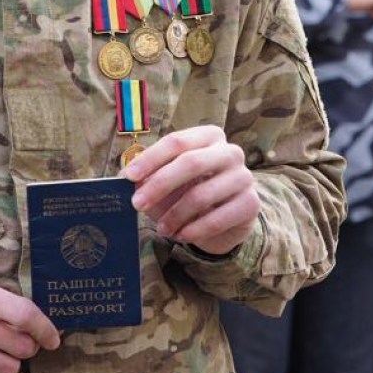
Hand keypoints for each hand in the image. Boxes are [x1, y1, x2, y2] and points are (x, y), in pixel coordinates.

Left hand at [124, 125, 259, 255]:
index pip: (176, 142)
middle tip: (136, 204)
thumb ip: (148, 176)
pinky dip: (194, 229)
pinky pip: (217, 218)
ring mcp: (244, 177)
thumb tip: (121, 178)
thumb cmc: (191, 191)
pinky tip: (180, 236)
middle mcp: (231, 151)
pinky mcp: (251, 204)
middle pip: (190, 162)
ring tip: (161, 228)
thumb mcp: (168, 181)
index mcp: (209, 136)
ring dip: (175, 214)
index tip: (128, 176)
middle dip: (159, 184)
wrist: (225, 219)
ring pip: (201, 194)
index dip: (150, 158)